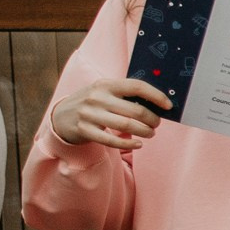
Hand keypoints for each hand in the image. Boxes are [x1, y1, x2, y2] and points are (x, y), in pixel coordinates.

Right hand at [50, 77, 170, 149]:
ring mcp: (90, 114)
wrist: (61, 115)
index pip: (136, 86)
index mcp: (105, 84)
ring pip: (127, 125)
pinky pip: (112, 140)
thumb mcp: (104, 92)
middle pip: (135, 110)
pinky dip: (129, 144)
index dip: (156, 96)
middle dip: (152, 119)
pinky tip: (138, 144)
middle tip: (157, 124)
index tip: (168, 105)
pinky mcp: (85, 131)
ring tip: (150, 133)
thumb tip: (157, 104)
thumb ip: (125, 94)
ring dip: (144, 131)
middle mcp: (97, 97)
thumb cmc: (92, 103)